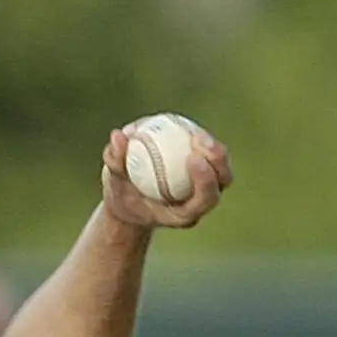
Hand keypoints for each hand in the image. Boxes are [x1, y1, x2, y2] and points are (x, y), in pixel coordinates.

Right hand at [99, 119, 232, 231]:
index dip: (205, 179)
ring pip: (221, 163)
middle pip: (223, 179)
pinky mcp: (203, 166)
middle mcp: (201, 199)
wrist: (130, 202)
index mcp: (186, 214)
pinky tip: (183, 122)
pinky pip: (205, 149)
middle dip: (217, 158)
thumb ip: (115, 161)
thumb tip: (118, 135)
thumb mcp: (113, 183)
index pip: (205, 199)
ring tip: (193, 130)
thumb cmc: (122, 196)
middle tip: (198, 139)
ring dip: (211, 144)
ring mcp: (206, 183)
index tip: (191, 158)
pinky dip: (195, 135)